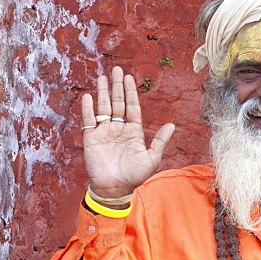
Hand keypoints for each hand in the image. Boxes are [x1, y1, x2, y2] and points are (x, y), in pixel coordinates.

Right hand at [81, 65, 174, 198]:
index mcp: (133, 131)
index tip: (128, 77)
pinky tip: (88, 97)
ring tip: (102, 77)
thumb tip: (172, 125)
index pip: (132, 107)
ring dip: (103, 93)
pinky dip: (88, 109)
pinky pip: (89, 120)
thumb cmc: (135, 176)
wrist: (115, 189)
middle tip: (116, 70)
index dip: (130, 92)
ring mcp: (104, 132)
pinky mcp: (91, 138)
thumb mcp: (152, 158)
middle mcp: (119, 129)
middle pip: (118, 102)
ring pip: (103, 108)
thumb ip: (160, 141)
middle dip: (117, 86)